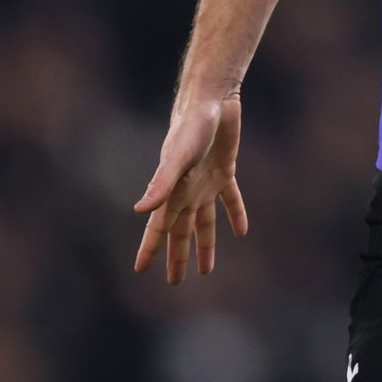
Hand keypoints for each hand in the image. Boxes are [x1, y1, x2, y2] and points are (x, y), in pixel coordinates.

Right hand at [133, 94, 248, 284]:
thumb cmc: (190, 127)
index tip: (139, 271)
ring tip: (206, 270)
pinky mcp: (225, 170)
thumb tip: (139, 210)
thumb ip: (160, 184)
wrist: (212, 99)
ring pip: (204, 221)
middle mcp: (187, 190)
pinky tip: (241, 231)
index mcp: (172, 191)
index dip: (149, 249)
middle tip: (174, 282)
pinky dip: (235, 214)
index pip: (158, 227)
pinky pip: (231, 198)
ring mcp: (206, 182)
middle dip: (177, 256)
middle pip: (181, 231)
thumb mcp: (176, 157)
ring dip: (205, 244)